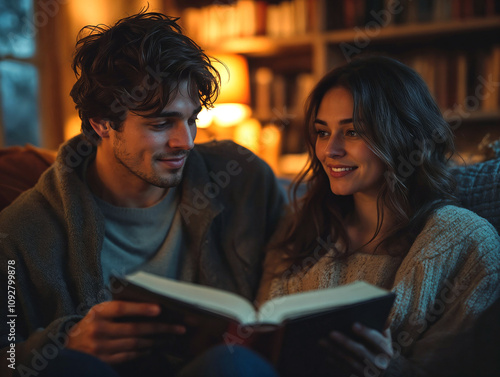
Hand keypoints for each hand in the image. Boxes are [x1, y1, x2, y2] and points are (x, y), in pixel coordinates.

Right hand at [66, 301, 185, 363]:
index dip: (141, 308)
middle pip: (134, 329)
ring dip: (155, 341)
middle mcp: (98, 330)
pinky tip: (152, 347)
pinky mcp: (103, 361)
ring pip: (134, 344)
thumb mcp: (97, 312)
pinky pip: (128, 355)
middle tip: (178, 328)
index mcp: (97, 312)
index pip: (122, 308)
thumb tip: (148, 305)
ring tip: (170, 338)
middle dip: (159, 328)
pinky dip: (142, 351)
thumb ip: (116, 309)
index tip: (159, 308)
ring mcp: (100, 347)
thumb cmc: (89, 325)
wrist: (66, 348)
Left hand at [320, 322, 392, 375]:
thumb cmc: (381, 349)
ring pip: (350, 361)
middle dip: (345, 342)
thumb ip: (383, 327)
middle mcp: (380, 364)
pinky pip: (345, 370)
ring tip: (322, 341)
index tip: (353, 325)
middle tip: (331, 332)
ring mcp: (369, 373)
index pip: (377, 341)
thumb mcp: (385, 339)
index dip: (366, 333)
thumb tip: (385, 316)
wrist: (385, 373)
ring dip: (335, 351)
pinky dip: (335, 362)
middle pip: (361, 352)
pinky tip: (325, 354)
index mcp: (386, 350)